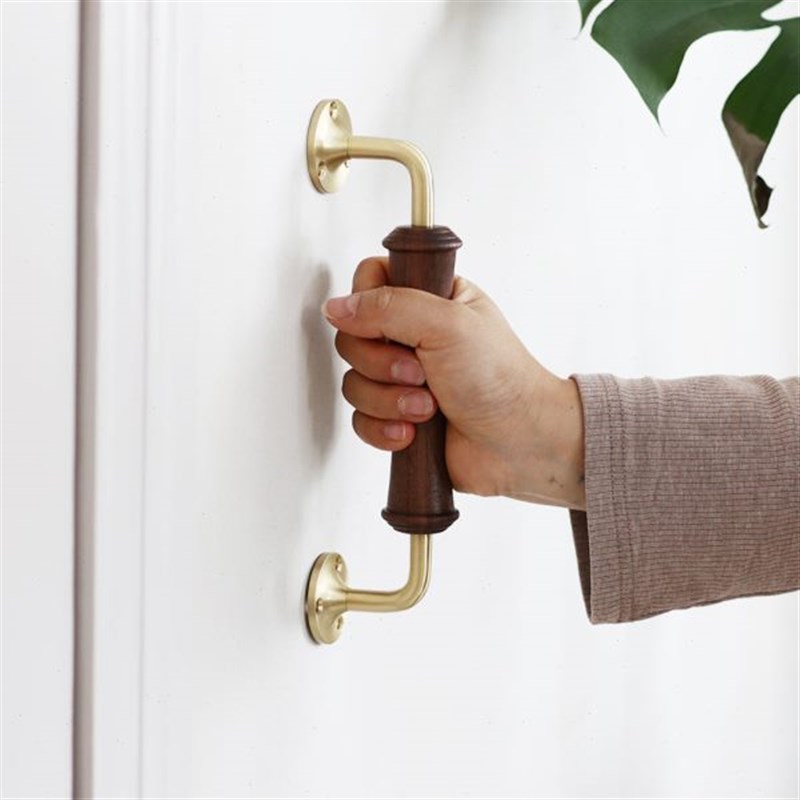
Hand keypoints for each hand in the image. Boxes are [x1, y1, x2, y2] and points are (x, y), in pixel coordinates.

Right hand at [322, 257, 585, 509]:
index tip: (387, 326)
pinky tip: (412, 432)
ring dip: (387, 399)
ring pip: (355, 381)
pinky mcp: (398, 417)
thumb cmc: (501, 380)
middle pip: (354, 337)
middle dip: (382, 363)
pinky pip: (361, 419)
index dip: (367, 305)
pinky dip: (383, 428)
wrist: (520, 444)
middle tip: (419, 373)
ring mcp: (404, 379)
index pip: (371, 282)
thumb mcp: (447, 323)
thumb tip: (337, 306)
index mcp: (431, 299)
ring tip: (427, 407)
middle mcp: (414, 336)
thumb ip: (388, 305)